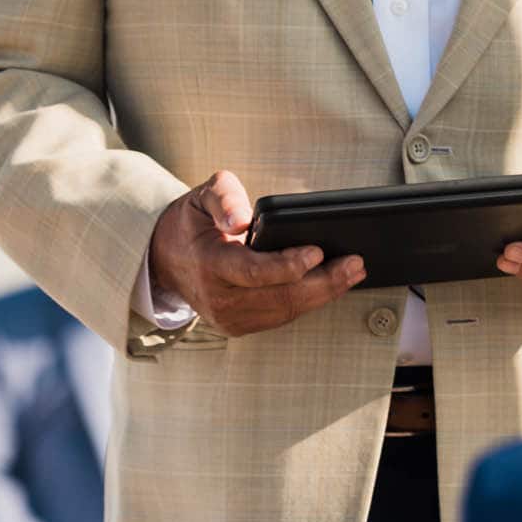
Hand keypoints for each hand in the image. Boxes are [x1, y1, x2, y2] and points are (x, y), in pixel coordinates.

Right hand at [148, 170, 363, 336]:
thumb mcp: (202, 196)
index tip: (316, 252)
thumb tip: (242, 219)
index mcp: (208, 263)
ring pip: (285, 311)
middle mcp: (218, 297)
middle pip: (279, 297)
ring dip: (324, 294)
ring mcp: (227, 317)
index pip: (252, 271)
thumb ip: (224, 198)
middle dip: (323, 282)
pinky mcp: (238, 326)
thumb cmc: (192, 223)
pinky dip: (309, 302)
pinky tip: (332, 286)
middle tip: (355, 264)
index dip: (287, 265)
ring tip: (353, 273)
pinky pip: (280, 317)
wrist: (166, 259)